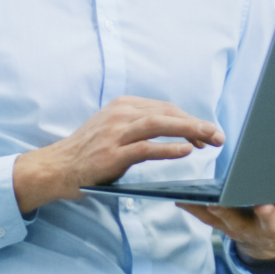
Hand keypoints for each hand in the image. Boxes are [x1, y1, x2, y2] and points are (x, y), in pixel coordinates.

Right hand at [12, 96, 223, 213]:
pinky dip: (167, 149)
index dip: (190, 119)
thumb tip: (176, 132)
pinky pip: (145, 148)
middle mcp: (120, 114)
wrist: (56, 168)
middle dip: (197, 124)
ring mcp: (115, 133)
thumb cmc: (88, 153)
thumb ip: (140, 127)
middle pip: (167, 113)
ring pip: (159, 125)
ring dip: (189, 131)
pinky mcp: (112, 154)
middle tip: (218, 136)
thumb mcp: (114, 130)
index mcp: (123, 106)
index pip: (166, 108)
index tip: (207, 132)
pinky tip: (185, 151)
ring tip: (209, 140)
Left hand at [178, 195, 274, 261]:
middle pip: (270, 220)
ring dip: (223, 211)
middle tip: (264, 205)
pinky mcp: (224, 225)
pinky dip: (196, 210)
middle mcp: (271, 226)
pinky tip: (183, 198)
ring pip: (235, 220)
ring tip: (214, 199)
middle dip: (268, 214)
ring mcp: (246, 227)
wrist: (268, 246)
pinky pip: (208, 219)